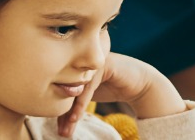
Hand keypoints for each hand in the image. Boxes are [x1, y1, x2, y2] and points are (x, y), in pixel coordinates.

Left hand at [56, 53, 187, 135]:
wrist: (139, 84)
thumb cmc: (112, 87)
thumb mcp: (89, 95)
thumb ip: (74, 99)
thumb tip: (55, 115)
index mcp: (74, 67)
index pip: (62, 91)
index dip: (59, 111)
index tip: (58, 129)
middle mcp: (81, 62)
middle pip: (67, 90)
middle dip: (64, 114)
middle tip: (61, 132)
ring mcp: (91, 63)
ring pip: (77, 89)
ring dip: (71, 112)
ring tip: (68, 129)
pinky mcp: (102, 65)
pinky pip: (88, 86)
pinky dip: (81, 104)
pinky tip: (76, 117)